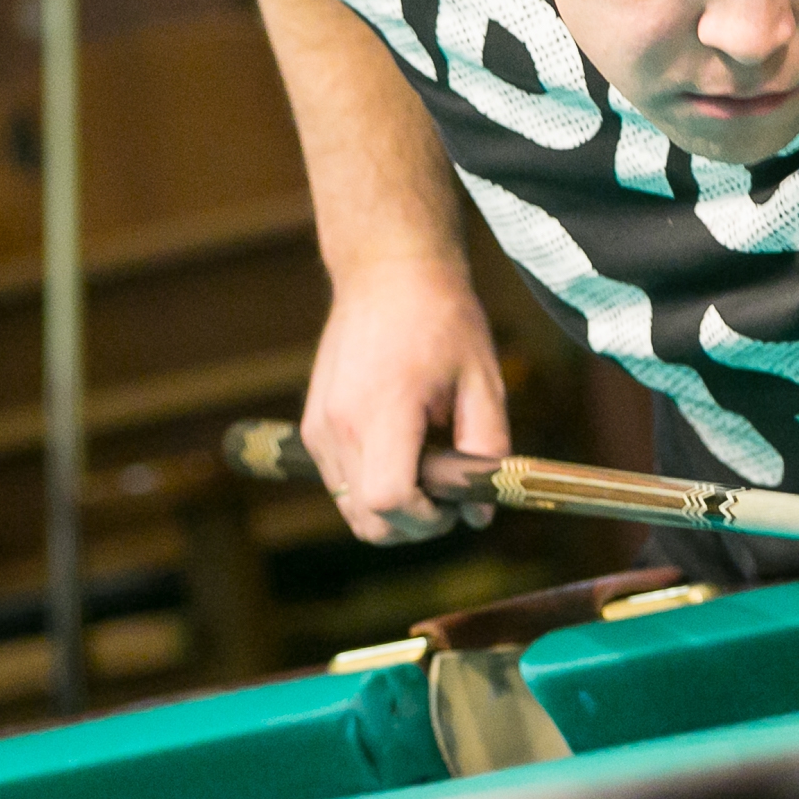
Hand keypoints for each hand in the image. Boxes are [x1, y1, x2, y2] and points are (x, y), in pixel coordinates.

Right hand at [301, 262, 506, 543]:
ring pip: (349, 508)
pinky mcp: (312, 426)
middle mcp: (338, 425)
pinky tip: (404, 452)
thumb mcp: (483, 382)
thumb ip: (486, 450)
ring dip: (391, 508)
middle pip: (366, 519)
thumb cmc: (443, 321)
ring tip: (428, 468)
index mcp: (383, 409)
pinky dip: (371, 486)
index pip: (388, 500)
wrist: (388, 274)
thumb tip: (481, 514)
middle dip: (412, 525)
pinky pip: (339, 482)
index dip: (425, 519)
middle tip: (448, 498)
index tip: (454, 505)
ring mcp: (319, 427)